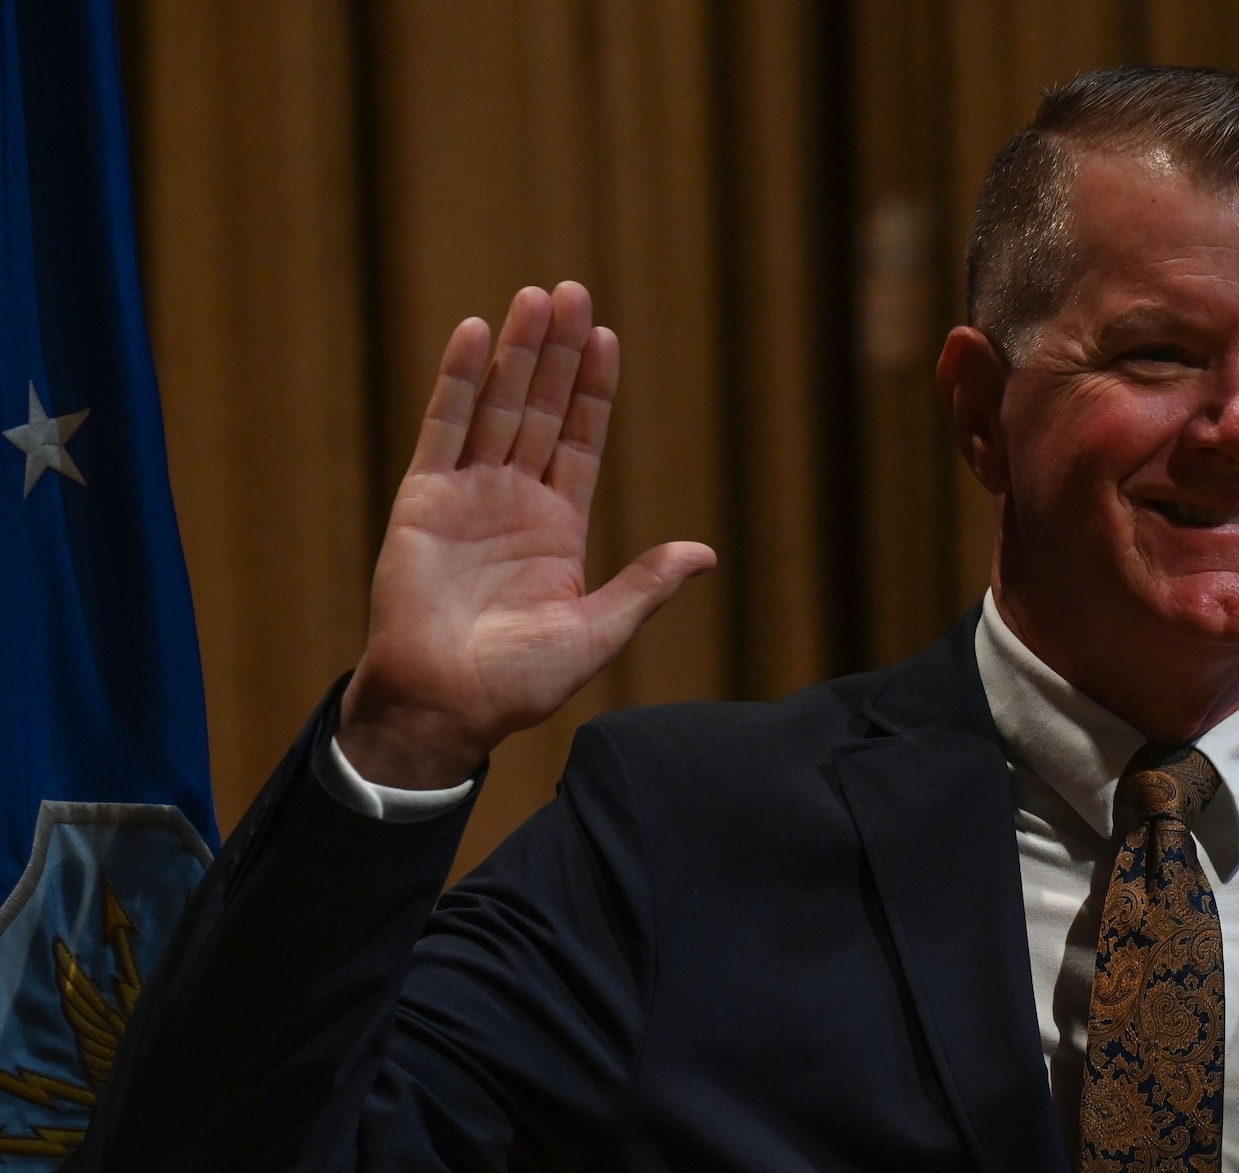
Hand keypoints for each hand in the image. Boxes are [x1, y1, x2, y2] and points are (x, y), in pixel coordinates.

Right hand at [337, 282, 714, 787]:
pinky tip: (475, 334)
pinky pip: (443, 428)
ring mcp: (468, 494)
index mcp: (558, 527)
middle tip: (573, 291)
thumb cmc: (519, 682)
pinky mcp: (423, 498)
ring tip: (537, 297)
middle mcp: (514, 500)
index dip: (593, 391)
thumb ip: (644, 586)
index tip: (607, 338)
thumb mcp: (597, 631)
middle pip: (541, 409)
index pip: (581, 441)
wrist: (445, 704)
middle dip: (558, 353)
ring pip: (497, 407)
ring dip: (517, 352)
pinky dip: (458, 381)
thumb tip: (704, 552)